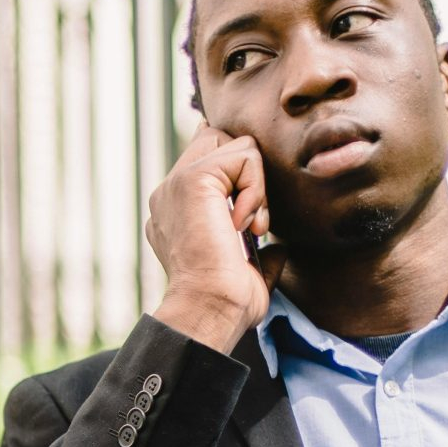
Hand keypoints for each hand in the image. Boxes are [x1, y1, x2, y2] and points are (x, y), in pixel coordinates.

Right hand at [144, 125, 286, 352]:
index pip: (205, 158)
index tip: (251, 216)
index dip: (239, 171)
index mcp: (174, 211)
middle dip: (249, 172)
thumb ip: (252, 248)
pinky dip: (257, 189)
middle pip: (218, 139)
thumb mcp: (242, 269)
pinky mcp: (194, 179)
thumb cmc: (227, 301)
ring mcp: (177, 183)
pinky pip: (245, 155)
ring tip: (252, 227)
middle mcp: (170, 193)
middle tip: (254, 223)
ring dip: (257, 186)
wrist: (210, 307)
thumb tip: (277, 247)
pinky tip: (247, 224)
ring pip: (236, 145)